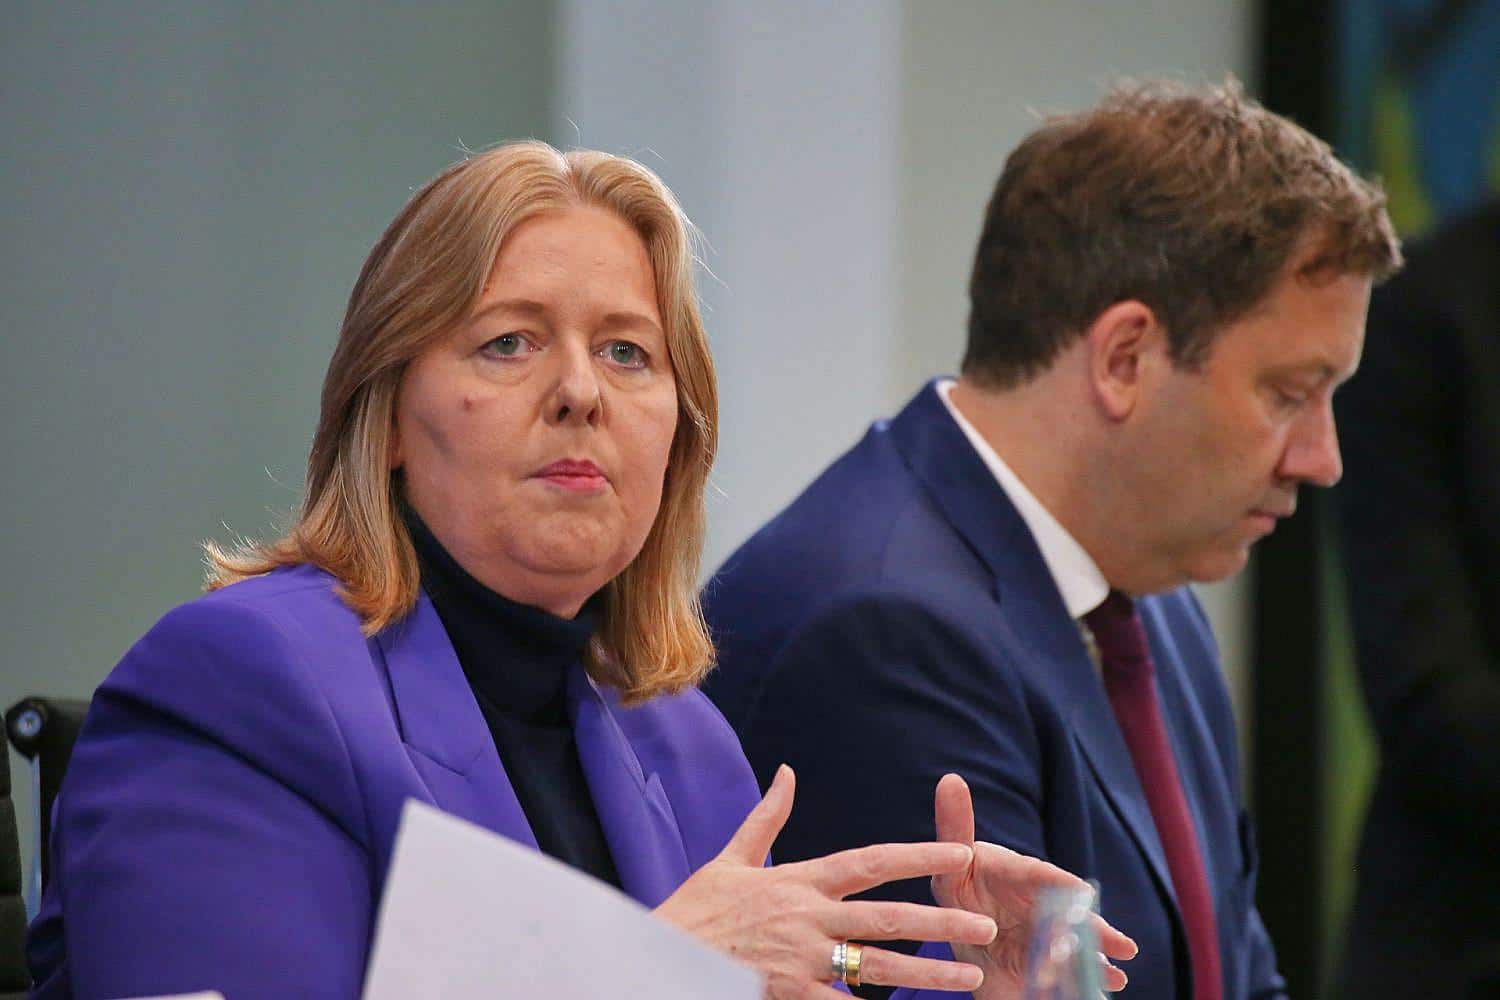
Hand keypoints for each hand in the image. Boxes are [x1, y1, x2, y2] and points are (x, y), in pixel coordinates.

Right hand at [655, 765, 1000, 998]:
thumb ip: (766, 817)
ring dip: (927, 972)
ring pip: (877, 966)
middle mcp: (807, 917)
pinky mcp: (789, 995)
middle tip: (985, 924)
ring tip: (969, 977)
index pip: (871, 861)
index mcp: (799, 880)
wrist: (660, 959)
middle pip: (887, 915)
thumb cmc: (695, 910)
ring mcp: (801, 960)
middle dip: (941, 919)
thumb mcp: (730, 858)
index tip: (961, 851)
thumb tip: (787, 772)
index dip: (920, 854)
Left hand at [931, 774, 1138, 998]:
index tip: (1081, 895)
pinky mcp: (1052, 961)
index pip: (1038, 875)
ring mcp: (1048, 932)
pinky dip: (1095, 975)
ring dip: (1098, 956)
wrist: (964, 937)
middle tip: (1116, 943)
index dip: (1059, 885)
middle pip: (1068, 913)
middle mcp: (1039, 901)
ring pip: (1078, 942)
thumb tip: (951, 778)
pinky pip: (1076, 968)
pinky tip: (1113, 982)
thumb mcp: (950, 868)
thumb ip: (954, 828)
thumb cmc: (959, 890)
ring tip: (1118, 973)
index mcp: (1015, 874)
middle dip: (1091, 929)